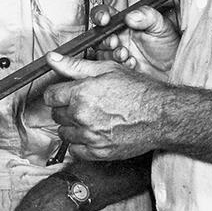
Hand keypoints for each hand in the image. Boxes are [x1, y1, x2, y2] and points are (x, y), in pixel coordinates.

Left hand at [44, 53, 164, 160]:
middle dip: (65, 108)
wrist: (161, 115)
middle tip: (81, 103)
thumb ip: (74, 65)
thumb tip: (52, 58)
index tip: (63, 94)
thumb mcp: (107, 69)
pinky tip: (92, 133)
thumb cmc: (138, 90)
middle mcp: (82, 116)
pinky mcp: (99, 153)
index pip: (50, 96)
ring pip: (63, 133)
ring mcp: (90, 136)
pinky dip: (80, 143)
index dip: (57, 93)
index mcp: (81, 93)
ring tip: (88, 118)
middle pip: (56, 115)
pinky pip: (75, 150)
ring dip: (71, 126)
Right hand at [91, 3, 179, 79]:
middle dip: (105, 39)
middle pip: (99, 35)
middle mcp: (119, 36)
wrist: (175, 68)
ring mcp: (119, 51)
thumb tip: (130, 16)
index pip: (106, 14)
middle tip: (115, 42)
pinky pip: (111, 66)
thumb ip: (147, 16)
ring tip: (126, 54)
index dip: (100, 15)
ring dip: (112, 53)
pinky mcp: (120, 67)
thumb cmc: (169, 45)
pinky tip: (132, 63)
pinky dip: (120, 65)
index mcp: (126, 23)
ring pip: (102, 52)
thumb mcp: (162, 25)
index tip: (105, 19)